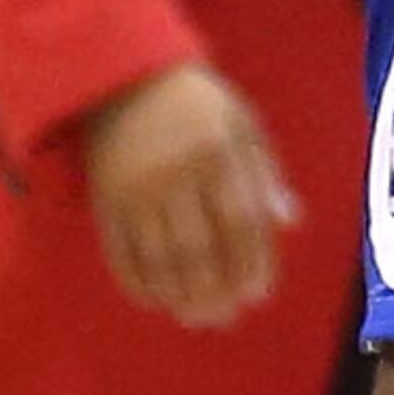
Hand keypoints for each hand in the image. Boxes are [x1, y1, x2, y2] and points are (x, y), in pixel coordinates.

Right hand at [85, 60, 299, 325]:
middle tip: (226, 318)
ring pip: (159, 257)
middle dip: (214, 290)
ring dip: (179, 295)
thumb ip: (266, 174)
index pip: (238, 221)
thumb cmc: (196, 102)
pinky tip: (156, 301)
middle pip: (197, 248)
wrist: (122, 76)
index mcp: (216, 152)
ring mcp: (134, 189)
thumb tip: (290, 223)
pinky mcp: (103, 200)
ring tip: (196, 317)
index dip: (250, 262)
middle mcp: (174, 173)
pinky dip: (138, 284)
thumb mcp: (241, 123)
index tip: (258, 295)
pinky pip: (120, 253)